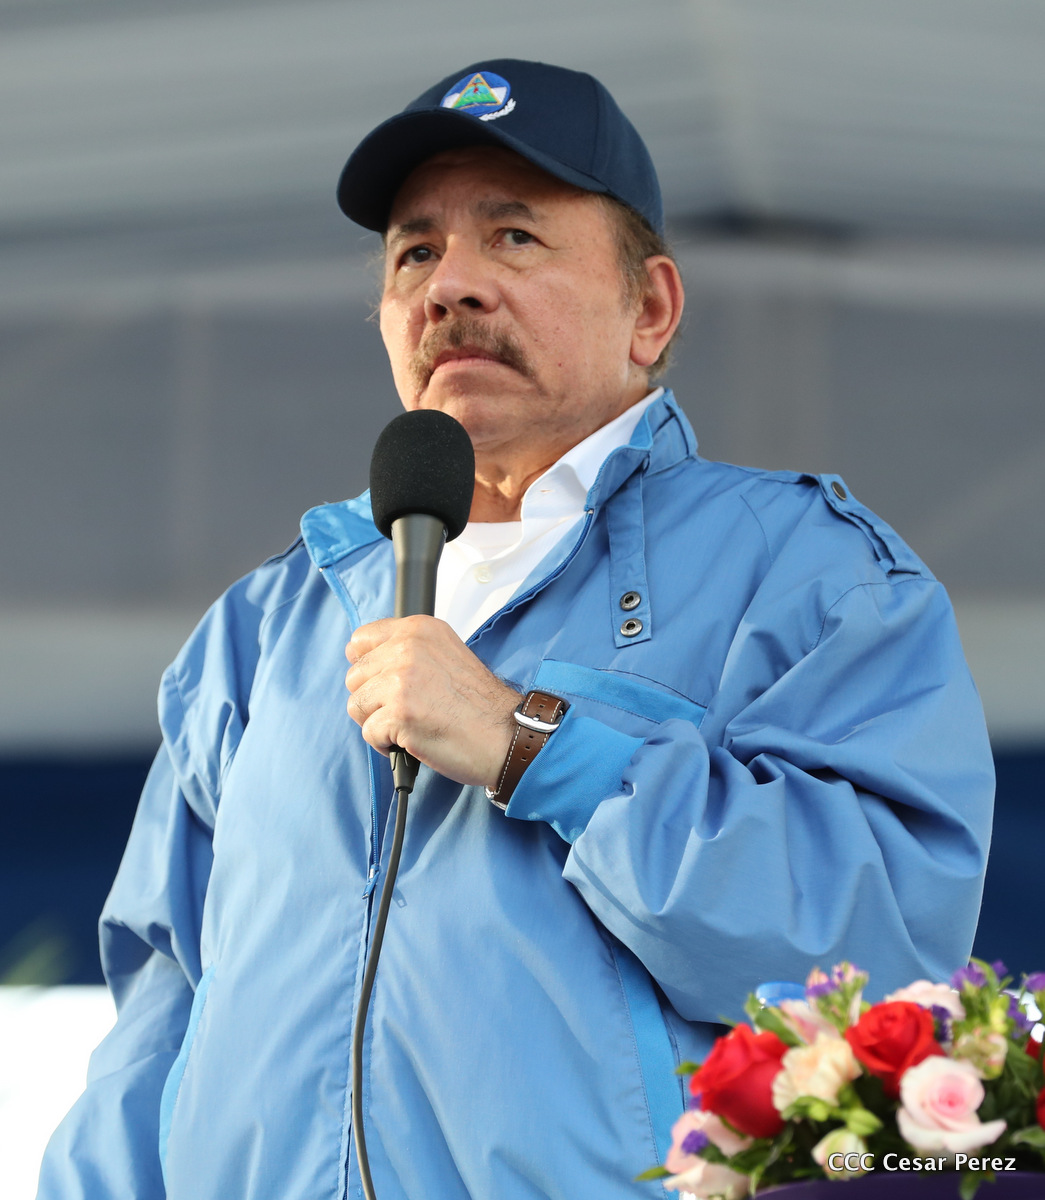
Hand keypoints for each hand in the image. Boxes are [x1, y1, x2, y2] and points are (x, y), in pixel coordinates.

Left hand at [345, 616, 519, 788]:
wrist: (507, 735)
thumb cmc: (480, 705)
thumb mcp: (446, 654)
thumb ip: (409, 651)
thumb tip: (369, 662)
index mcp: (419, 630)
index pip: (361, 639)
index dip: (367, 667)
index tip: (383, 681)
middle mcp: (408, 648)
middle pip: (354, 676)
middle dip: (373, 699)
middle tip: (405, 709)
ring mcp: (401, 680)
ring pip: (356, 705)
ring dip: (378, 722)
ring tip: (410, 725)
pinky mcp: (399, 713)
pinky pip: (368, 733)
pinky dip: (387, 745)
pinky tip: (412, 740)